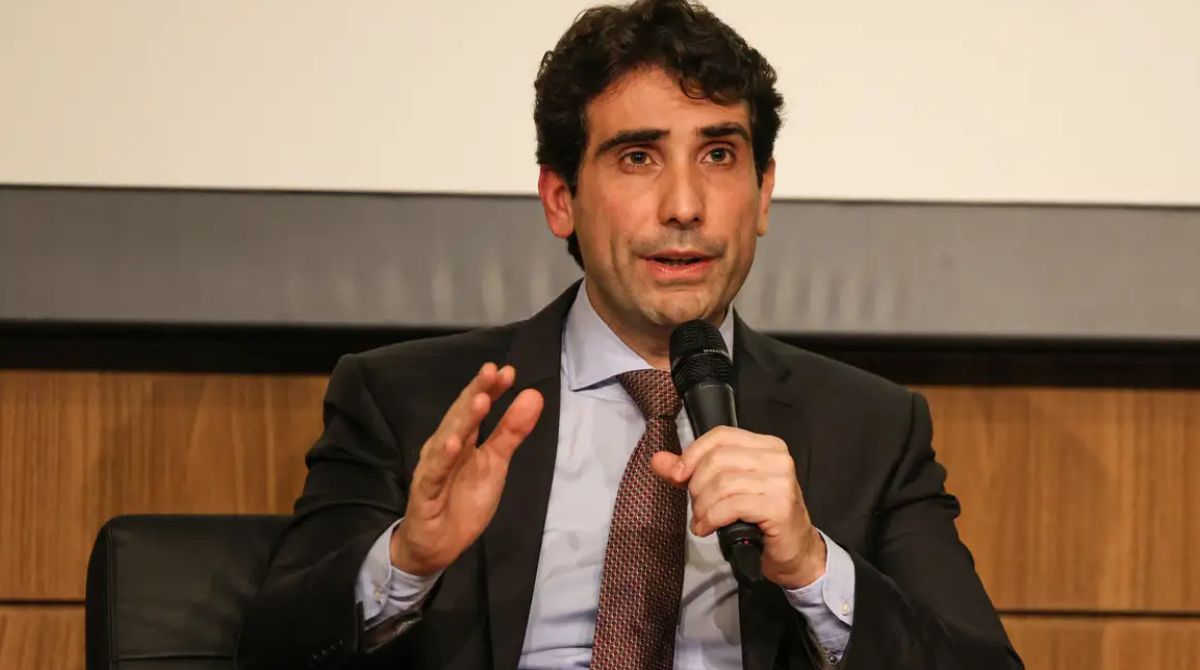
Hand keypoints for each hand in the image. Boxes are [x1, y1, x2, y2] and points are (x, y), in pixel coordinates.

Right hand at [390, 362, 543, 575]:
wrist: (438, 545)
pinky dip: (443, 458)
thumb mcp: (495, 464)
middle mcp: (445, 446)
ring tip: (480, 399)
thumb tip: (533, 395)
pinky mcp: (425, 493)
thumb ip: (512, 431)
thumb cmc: (463, 500)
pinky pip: (435, 473)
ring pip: (447, 439)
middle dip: (476, 392)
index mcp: (463, 439)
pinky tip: (453, 443)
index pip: (476, 408)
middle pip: (460, 416)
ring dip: (463, 419)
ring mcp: (433, 468)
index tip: (509, 371)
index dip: (490, 389)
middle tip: (492, 371)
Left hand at [650, 426, 825, 588]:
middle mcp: (777, 458)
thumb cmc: (760, 520)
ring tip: (701, 521)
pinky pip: (731, 506)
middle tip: (696, 508)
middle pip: (718, 459)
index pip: (720, 436)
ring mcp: (781, 482)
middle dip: (697, 486)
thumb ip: (691, 472)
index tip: (678, 476)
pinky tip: (708, 528)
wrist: (795, 553)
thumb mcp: (725, 490)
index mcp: (767, 446)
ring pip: (722, 483)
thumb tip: (658, 460)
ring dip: (703, 506)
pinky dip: (711, 518)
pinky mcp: (779, 507)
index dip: (693, 454)